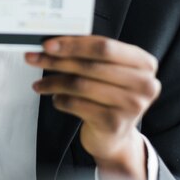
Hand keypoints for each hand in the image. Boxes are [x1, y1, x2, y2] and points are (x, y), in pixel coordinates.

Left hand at [25, 36, 159, 179]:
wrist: (114, 136)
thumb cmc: (108, 97)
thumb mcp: (108, 72)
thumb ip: (90, 55)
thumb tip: (54, 43)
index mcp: (143, 63)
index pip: (104, 46)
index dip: (73, 44)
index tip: (48, 44)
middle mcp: (143, 83)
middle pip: (91, 65)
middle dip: (57, 60)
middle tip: (35, 58)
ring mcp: (132, 105)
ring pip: (81, 85)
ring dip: (53, 82)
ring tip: (39, 83)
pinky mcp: (115, 123)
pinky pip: (77, 105)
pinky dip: (60, 100)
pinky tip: (55, 99)